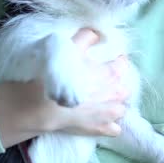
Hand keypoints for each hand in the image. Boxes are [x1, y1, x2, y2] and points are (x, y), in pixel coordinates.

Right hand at [0, 29, 130, 147]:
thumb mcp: (68, 48)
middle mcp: (114, 94)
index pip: (122, 65)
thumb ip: (85, 37)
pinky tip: (104, 121)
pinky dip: (112, 125)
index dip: (119, 60)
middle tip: (104, 81)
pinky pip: (114, 129)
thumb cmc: (56, 76)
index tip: (115, 59)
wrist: (40, 105)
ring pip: (121, 108)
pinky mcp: (99, 129)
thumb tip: (96, 33)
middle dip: (117, 85)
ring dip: (115, 104)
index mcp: (110, 74)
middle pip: (123, 88)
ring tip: (104, 101)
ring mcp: (108, 114)